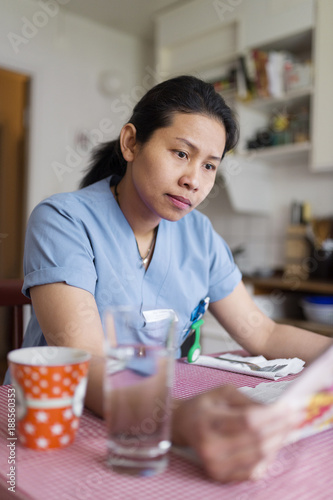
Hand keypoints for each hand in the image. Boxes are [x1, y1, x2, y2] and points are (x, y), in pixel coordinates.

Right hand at [172, 385, 301, 482]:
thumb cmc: (204, 405)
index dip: (273, 416)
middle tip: (297, 417)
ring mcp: (213, 463)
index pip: (248, 421)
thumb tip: (275, 411)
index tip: (290, 408)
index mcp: (208, 419)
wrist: (182, 425)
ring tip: (290, 430)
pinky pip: (252, 471)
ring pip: (258, 457)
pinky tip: (275, 446)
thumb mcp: (223, 392)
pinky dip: (268, 459)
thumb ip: (248, 401)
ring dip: (278, 442)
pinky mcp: (218, 475)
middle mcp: (209, 445)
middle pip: (257, 440)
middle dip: (282, 428)